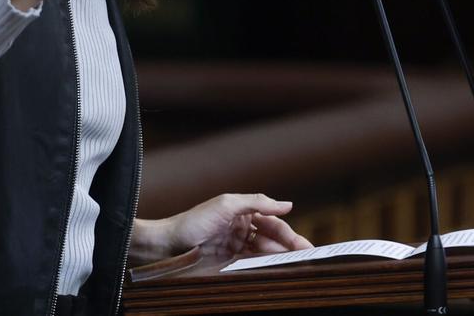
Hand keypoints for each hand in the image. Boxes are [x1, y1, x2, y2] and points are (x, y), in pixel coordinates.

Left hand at [131, 193, 312, 264]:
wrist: (166, 246)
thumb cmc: (193, 221)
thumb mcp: (227, 204)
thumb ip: (258, 202)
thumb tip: (287, 204)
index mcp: (241, 210)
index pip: (272, 222)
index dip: (290, 233)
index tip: (306, 246)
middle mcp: (240, 226)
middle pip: (271, 238)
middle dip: (288, 247)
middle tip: (305, 259)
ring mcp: (234, 245)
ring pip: (262, 252)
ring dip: (277, 258)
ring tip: (291, 267)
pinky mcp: (227, 261)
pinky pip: (250, 263)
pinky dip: (262, 266)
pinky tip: (273, 270)